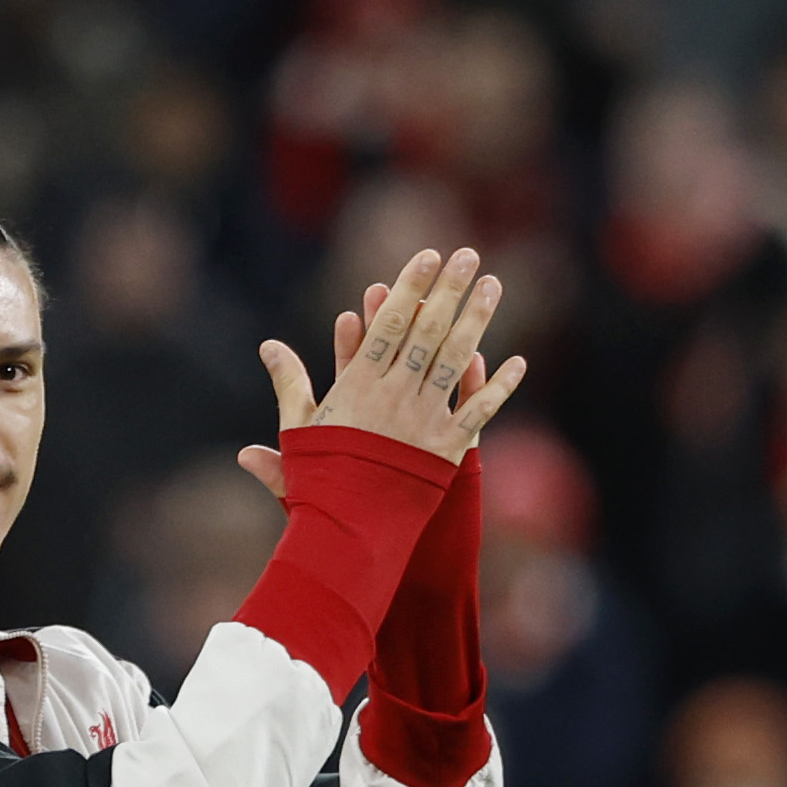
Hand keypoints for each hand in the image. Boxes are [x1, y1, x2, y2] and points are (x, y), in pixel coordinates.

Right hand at [244, 247, 524, 485]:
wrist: (347, 533)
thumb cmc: (318, 481)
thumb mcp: (298, 429)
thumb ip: (289, 383)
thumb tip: (269, 345)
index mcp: (360, 386)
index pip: (391, 325)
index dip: (410, 287)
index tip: (428, 256)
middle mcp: (397, 395)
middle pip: (428, 331)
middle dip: (449, 289)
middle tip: (467, 253)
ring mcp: (426, 421)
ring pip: (456, 360)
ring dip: (477, 320)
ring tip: (492, 285)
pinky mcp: (448, 450)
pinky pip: (479, 413)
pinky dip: (499, 387)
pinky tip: (518, 361)